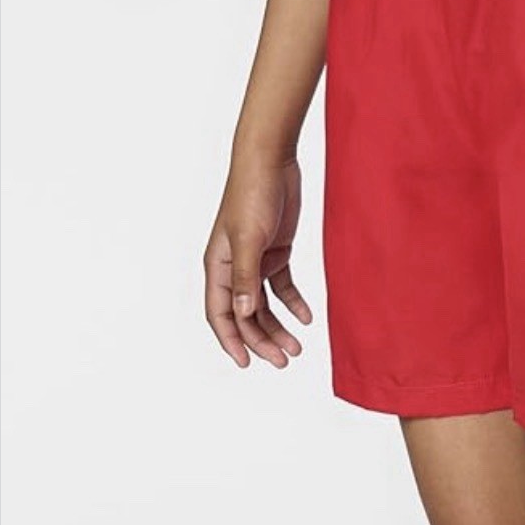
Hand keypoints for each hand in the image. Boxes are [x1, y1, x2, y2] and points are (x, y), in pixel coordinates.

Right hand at [204, 155, 310, 368]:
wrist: (271, 161)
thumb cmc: (252, 194)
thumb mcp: (249, 238)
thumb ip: (246, 278)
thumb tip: (243, 314)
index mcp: (218, 265)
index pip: (219, 313)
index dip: (231, 340)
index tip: (247, 363)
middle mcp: (233, 267)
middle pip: (245, 315)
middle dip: (262, 340)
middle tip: (285, 361)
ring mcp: (255, 260)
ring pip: (264, 305)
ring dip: (278, 327)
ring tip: (297, 347)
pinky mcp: (275, 251)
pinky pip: (282, 286)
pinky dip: (293, 303)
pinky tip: (307, 318)